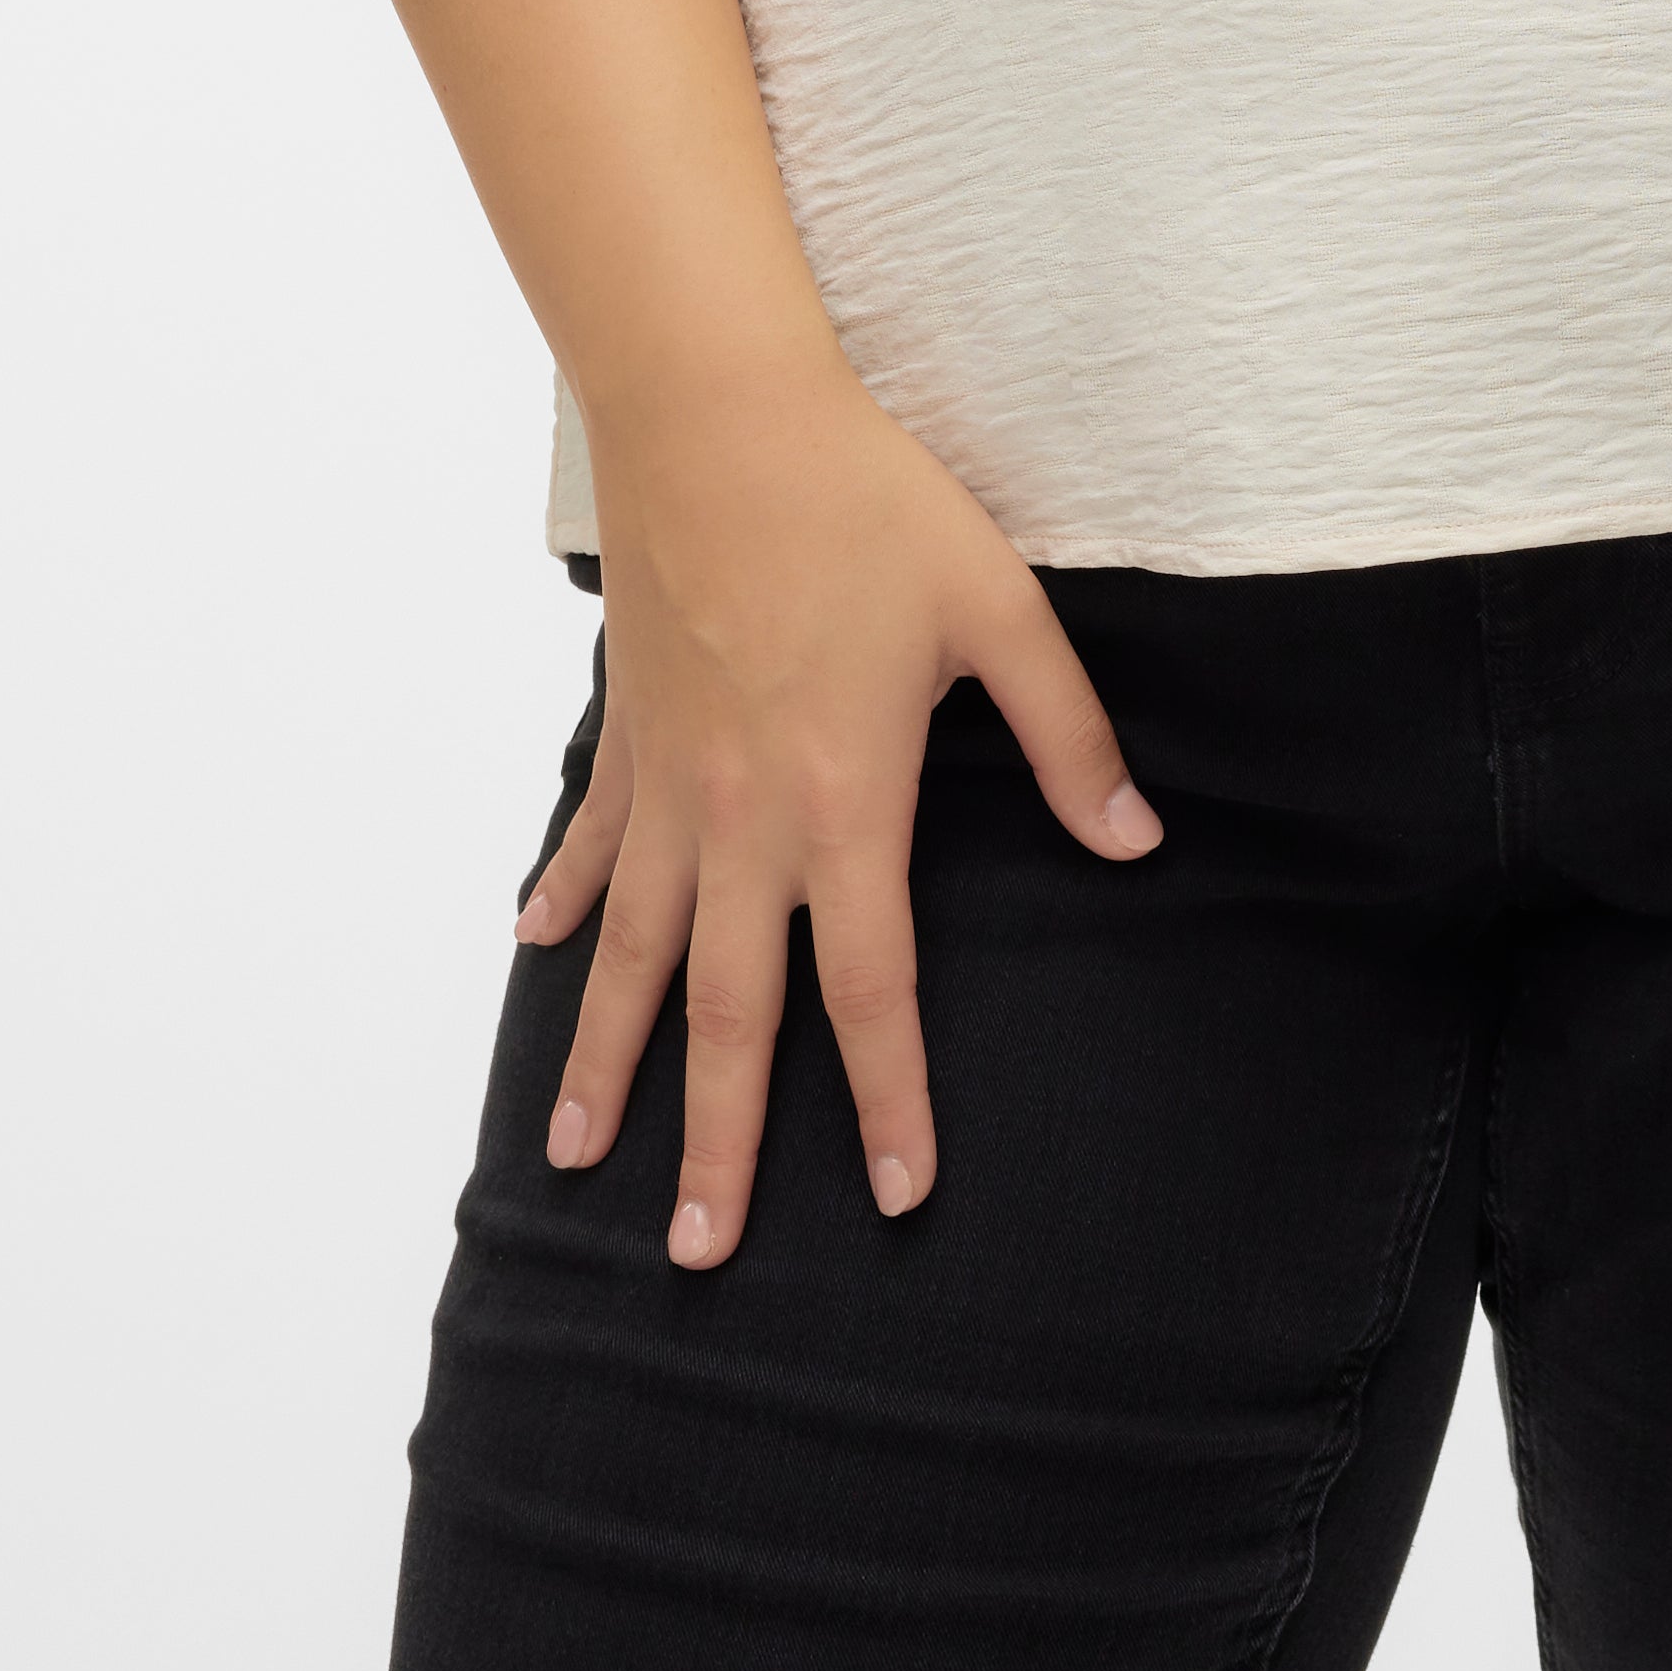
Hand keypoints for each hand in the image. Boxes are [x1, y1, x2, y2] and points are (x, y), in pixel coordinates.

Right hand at [517, 345, 1160, 1265]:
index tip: (892, 1193)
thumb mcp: (999, 610)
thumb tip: (1132, 840)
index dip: (885, 1097)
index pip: (870, 989)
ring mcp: (670, 785)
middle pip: (728, 1013)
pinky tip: (539, 951)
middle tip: (698, 1252)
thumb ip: (1065, 734)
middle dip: (715, 1140)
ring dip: (608, 1061)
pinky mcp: (629, 732)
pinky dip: (563, 901)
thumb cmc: (867, 505)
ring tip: (578, 1159)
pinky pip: (590, 843)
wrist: (720, 418)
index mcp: (845, 806)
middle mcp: (743, 824)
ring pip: (633, 956)